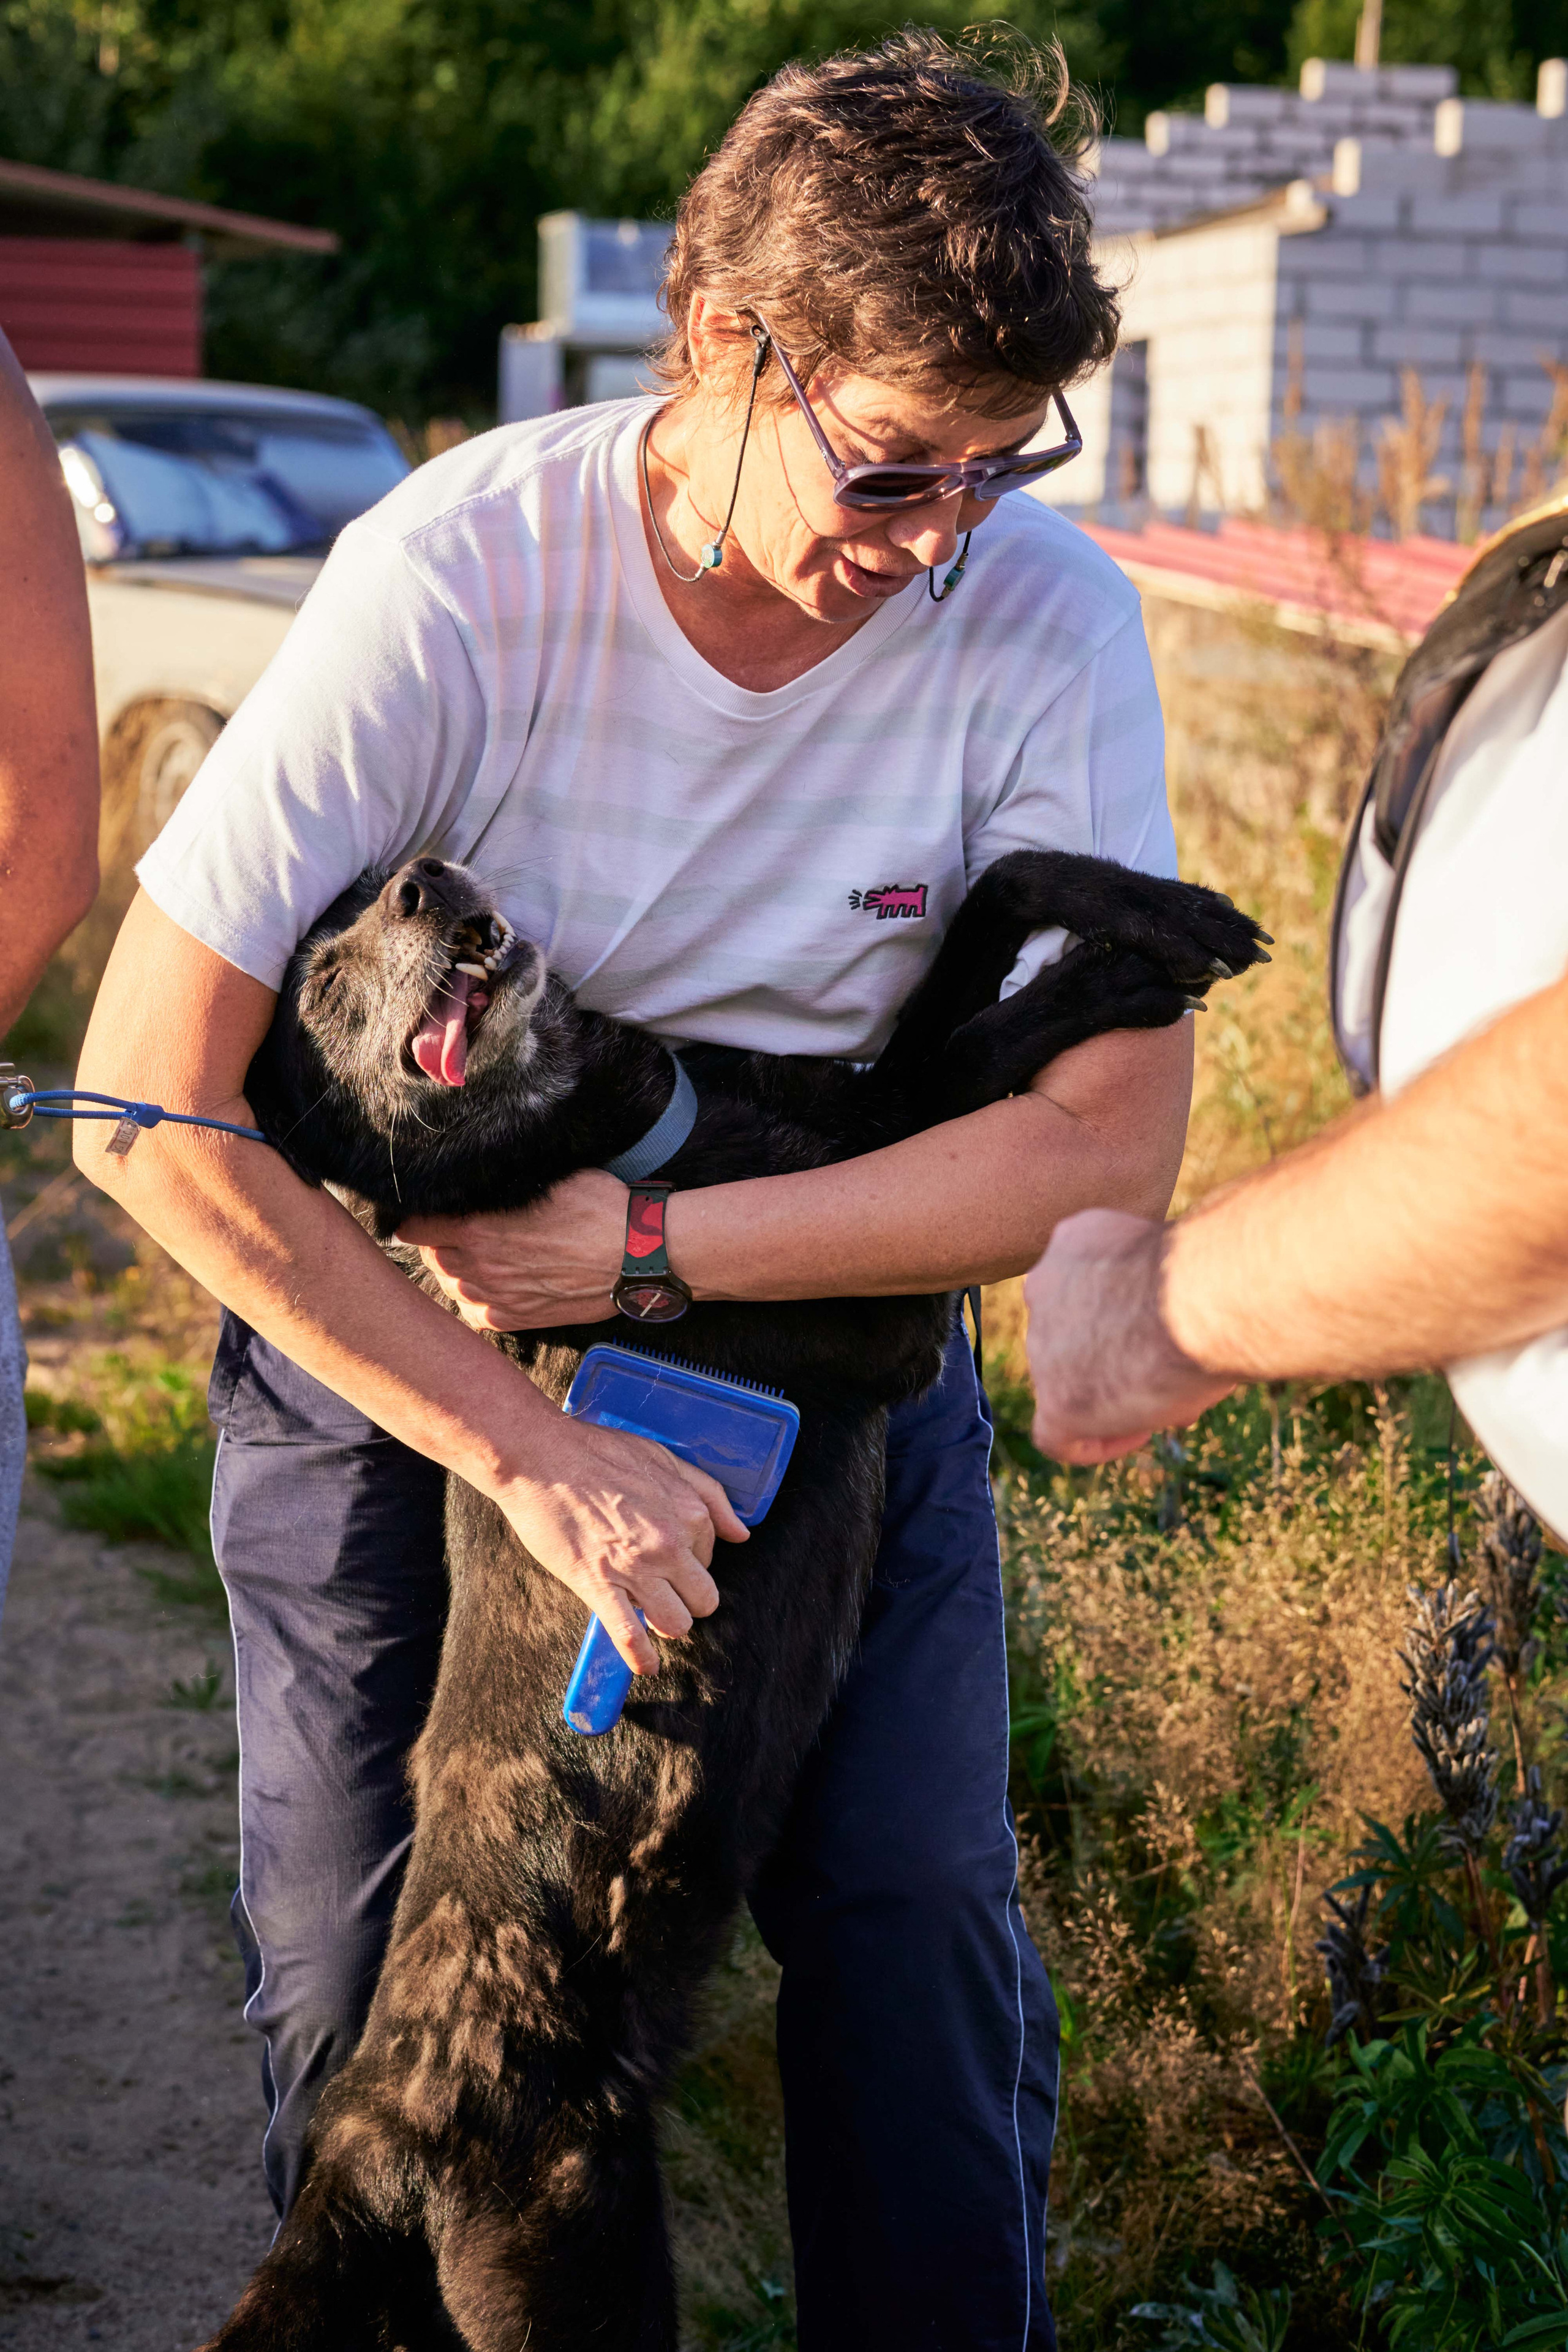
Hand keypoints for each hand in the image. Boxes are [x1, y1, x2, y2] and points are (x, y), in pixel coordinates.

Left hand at [398, 1169, 627, 1330]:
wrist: (635, 1254)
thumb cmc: (598, 1208)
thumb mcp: (547, 1179)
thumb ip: (504, 1183)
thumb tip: (483, 1175)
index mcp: (477, 1228)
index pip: (415, 1228)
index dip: (415, 1219)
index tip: (423, 1215)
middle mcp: (479, 1267)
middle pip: (432, 1258)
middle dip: (438, 1244)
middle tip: (454, 1234)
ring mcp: (496, 1297)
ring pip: (452, 1287)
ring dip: (456, 1272)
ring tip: (474, 1259)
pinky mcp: (516, 1319)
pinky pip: (475, 1314)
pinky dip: (476, 1300)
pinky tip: (489, 1287)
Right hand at [494, 1409, 748, 1675]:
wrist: (540, 1458)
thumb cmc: (597, 1452)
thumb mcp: (664, 1458)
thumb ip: (709, 1494)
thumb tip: (741, 1532)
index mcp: (689, 1513)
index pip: (710, 1557)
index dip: (689, 1560)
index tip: (669, 1557)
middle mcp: (670, 1544)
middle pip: (703, 1598)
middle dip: (687, 1599)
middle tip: (663, 1589)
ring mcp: (636, 1569)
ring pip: (677, 1622)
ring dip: (667, 1625)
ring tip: (651, 1615)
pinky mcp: (599, 1586)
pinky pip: (630, 1635)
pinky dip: (641, 1658)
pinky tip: (646, 1666)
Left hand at [1023, 1208, 1235, 1463]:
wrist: (1207, 1295)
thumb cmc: (1216, 1268)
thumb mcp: (1178, 1262)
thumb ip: (1155, 1291)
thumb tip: (1166, 1334)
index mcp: (1073, 1242)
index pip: (1085, 1287)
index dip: (1119, 1314)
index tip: (1160, 1328)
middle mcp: (1045, 1288)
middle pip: (1076, 1335)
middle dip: (1117, 1354)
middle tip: (1170, 1365)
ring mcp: (1043, 1345)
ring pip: (1070, 1380)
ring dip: (1116, 1392)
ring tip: (1174, 1390)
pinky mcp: (1056, 1398)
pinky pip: (1056, 1436)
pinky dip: (1095, 1442)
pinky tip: (1138, 1431)